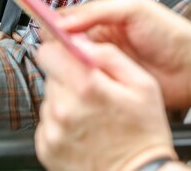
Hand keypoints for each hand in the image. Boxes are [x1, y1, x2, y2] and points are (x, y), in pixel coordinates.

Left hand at [35, 39, 177, 170]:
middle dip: (68, 77)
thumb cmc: (145, 133)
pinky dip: (61, 123)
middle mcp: (63, 109)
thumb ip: (109, 56)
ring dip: (65, 101)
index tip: (70, 54)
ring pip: (49, 98)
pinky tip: (83, 131)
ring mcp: (52, 131)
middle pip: (50, 74)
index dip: (61, 49)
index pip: (49, 52)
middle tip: (92, 92)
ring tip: (90, 115)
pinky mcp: (46, 148)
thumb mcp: (143, 84)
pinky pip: (47, 123)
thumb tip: (82, 41)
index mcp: (86, 88)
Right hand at [53, 0, 190, 109]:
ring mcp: (105, 63)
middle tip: (52, 53)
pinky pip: (87, 83)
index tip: (41, 30)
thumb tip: (65, 20)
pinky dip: (79, 83)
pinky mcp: (110, 85)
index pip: (70, 18)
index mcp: (104, 17)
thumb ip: (99, 11)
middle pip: (66, 42)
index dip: (54, 24)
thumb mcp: (134, 9)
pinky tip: (76, 84)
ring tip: (64, 68)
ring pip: (73, 64)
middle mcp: (101, 40)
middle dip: (58, 47)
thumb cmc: (170, 34)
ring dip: (67, 66)